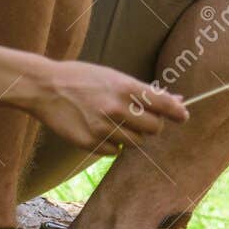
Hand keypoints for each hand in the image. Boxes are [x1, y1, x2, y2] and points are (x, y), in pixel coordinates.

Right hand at [21, 60, 188, 152]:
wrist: (45, 87)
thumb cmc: (82, 78)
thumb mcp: (113, 77)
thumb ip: (142, 91)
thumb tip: (175, 101)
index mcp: (125, 87)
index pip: (163, 104)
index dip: (177, 111)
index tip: (183, 115)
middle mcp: (117, 109)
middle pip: (154, 128)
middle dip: (152, 125)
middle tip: (143, 119)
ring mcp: (103, 128)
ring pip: (136, 143)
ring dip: (132, 136)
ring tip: (116, 123)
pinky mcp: (90, 143)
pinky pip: (115, 151)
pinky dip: (113, 145)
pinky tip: (100, 130)